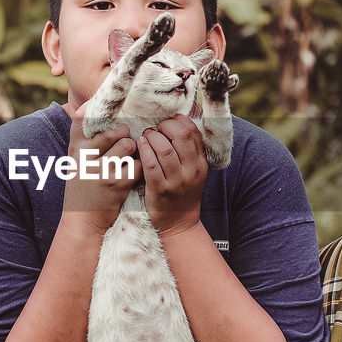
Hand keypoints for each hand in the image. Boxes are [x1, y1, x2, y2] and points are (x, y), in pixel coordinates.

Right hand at [62, 102, 140, 232]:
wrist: (83, 219)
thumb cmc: (81, 186)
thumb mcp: (75, 161)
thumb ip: (80, 136)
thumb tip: (85, 105)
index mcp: (75, 150)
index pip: (85, 120)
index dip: (101, 112)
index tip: (112, 114)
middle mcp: (86, 158)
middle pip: (114, 132)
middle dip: (124, 134)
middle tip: (126, 137)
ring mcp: (103, 171)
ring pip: (128, 145)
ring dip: (134, 149)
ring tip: (131, 154)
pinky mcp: (118, 184)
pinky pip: (137, 164)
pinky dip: (139, 165)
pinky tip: (134, 169)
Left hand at [138, 114, 207, 236]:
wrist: (179, 222)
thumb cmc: (183, 191)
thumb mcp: (193, 170)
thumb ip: (189, 148)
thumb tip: (179, 118)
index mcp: (201, 163)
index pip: (193, 132)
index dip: (178, 121)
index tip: (167, 122)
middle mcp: (192, 171)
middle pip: (180, 136)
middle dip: (164, 126)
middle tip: (155, 129)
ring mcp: (176, 181)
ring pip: (164, 148)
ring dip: (152, 137)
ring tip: (146, 137)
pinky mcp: (160, 190)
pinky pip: (151, 165)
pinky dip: (145, 151)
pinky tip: (141, 145)